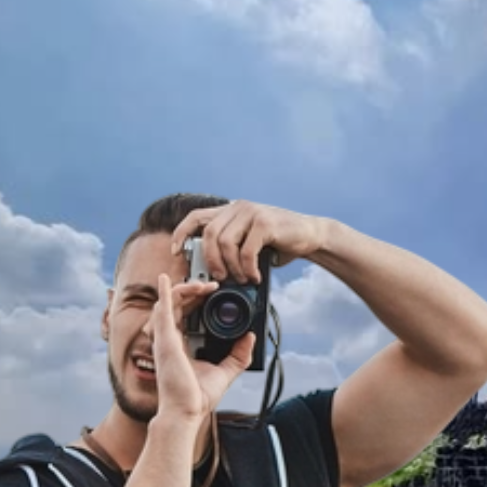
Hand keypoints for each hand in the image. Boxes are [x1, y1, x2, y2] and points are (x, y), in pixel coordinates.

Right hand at [151, 273, 255, 420]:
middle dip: (194, 291)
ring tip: (204, 285)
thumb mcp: (226, 371)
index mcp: (182, 344)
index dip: (196, 300)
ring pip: (169, 303)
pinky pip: (161, 311)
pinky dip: (162, 292)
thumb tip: (251, 337)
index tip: (213, 293)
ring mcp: (165, 339)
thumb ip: (239, 355)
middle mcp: (171, 339)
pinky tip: (165, 279)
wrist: (187, 411)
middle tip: (213, 286)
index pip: (185, 314)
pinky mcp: (165, 340)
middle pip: (178, 305)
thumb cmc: (197, 397)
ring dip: (185, 289)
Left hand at [169, 199, 329, 283]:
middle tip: (220, 278)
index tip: (175, 251)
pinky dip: (247, 268)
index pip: (196, 216)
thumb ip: (233, 249)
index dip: (181, 233)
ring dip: (231, 267)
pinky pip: (246, 250)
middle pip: (209, 234)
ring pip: (225, 243)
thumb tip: (214, 273)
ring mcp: (251, 213)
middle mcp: (238, 207)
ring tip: (241, 278)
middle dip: (210, 261)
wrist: (311, 234)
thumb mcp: (252, 242)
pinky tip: (255, 276)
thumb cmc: (280, 242)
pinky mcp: (265, 223)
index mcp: (231, 210)